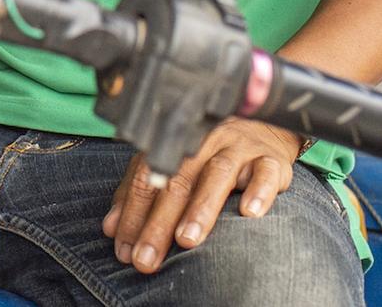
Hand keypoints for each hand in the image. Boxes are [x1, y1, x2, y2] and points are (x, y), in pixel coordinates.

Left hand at [100, 119, 301, 273]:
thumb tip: (111, 228)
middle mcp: (204, 141)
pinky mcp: (271, 157)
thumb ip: (140, 192)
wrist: (262, 124)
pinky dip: (259, 191)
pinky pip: (266, 172)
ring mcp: (239, 147)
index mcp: (175, 143)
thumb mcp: (172, 164)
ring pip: (218, 174)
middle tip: (147, 257)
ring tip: (187, 240)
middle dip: (159, 222)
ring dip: (201, 208)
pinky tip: (249, 213)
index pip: (147, 177)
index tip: (125, 249)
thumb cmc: (210, 150)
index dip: (133, 214)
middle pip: (178, 180)